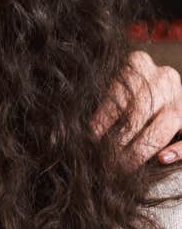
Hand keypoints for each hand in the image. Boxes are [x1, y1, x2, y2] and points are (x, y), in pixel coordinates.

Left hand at [92, 50, 181, 165]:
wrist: (147, 106)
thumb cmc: (111, 106)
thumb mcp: (100, 98)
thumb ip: (85, 109)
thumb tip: (59, 136)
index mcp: (137, 64)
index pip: (123, 87)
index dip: (107, 113)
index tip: (92, 135)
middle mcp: (163, 77)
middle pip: (145, 106)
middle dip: (124, 134)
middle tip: (106, 158)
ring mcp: (181, 98)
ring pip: (168, 120)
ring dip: (144, 146)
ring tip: (124, 165)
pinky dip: (179, 149)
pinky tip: (162, 159)